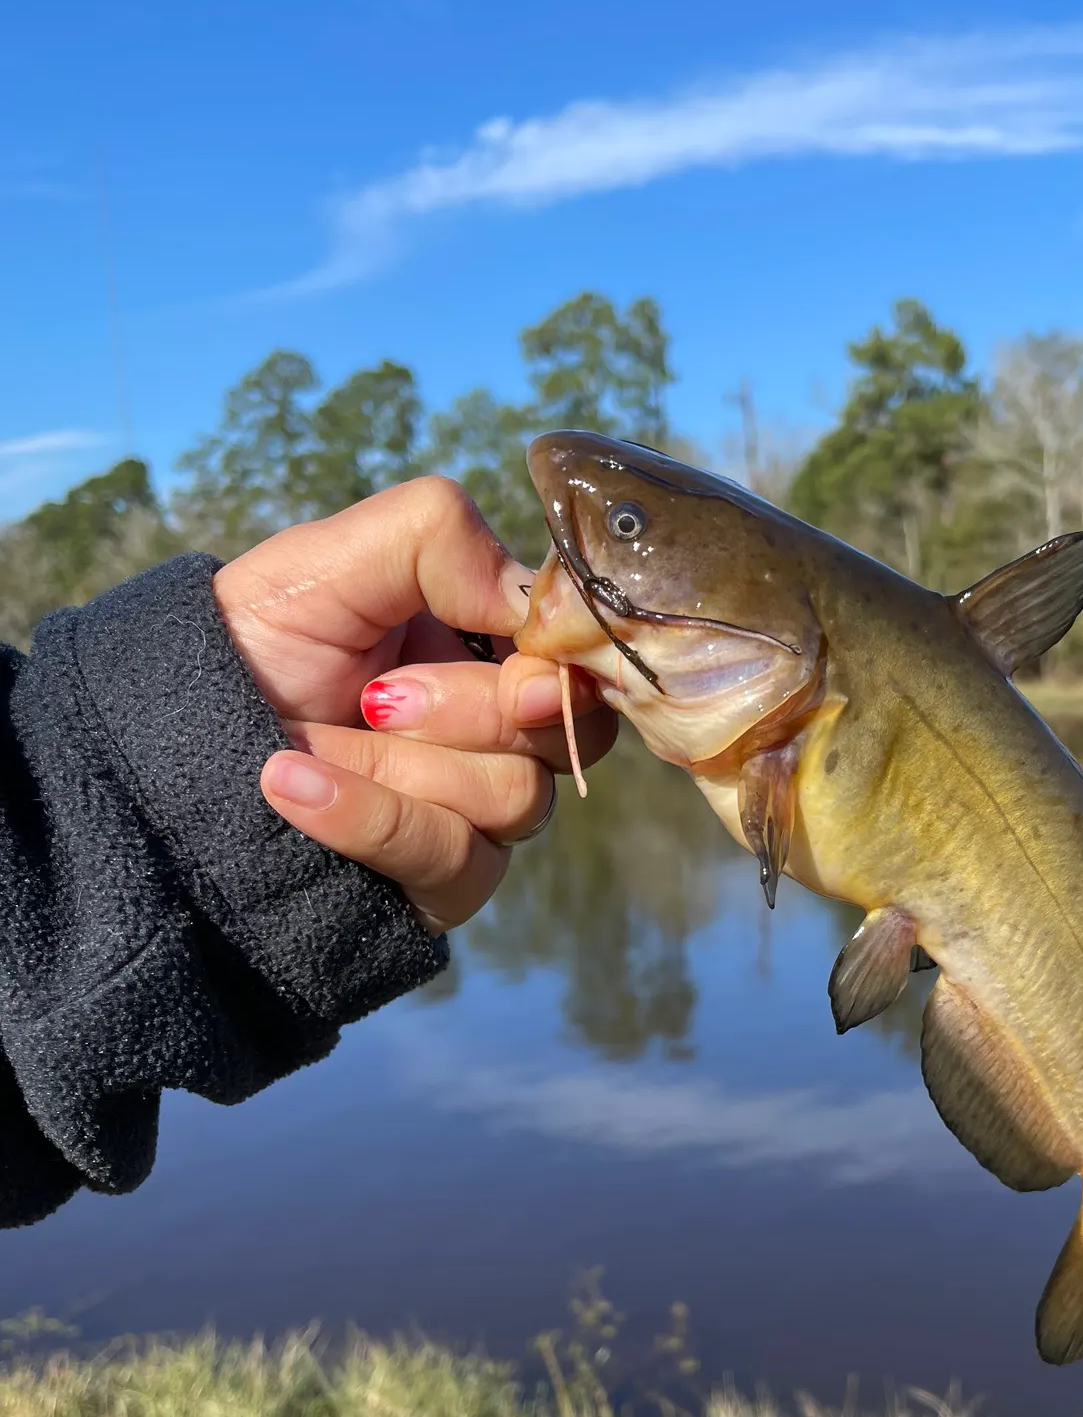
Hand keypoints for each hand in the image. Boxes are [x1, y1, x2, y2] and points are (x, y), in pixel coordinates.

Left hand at [211, 477, 616, 932]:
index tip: (516, 650)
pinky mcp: (449, 881)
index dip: (558, 660)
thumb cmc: (254, 642)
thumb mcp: (329, 556)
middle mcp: (505, 731)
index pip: (584, 658)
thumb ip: (437, 535)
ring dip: (397, 764)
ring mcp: (481, 811)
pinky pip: (451, 858)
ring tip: (312, 738)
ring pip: (514, 797)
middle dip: (465, 709)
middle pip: (567, 732)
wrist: (164, 748)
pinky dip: (367, 816)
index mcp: (496, 646)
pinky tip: (293, 783)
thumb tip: (531, 599)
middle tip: (377, 694)